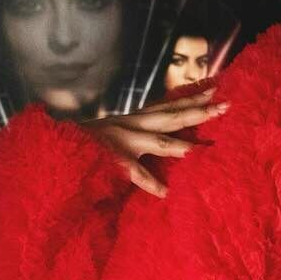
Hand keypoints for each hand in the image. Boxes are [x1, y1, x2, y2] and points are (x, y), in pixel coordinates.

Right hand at [79, 86, 229, 198]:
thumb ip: (141, 132)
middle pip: (173, 116)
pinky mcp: (112, 160)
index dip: (193, 97)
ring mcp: (123, 141)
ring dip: (184, 145)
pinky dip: (150, 183)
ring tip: (205, 149)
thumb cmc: (88, 141)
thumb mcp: (117, 130)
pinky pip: (135, 174)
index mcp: (135, 118)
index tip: (216, 87)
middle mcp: (133, 125)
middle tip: (226, 105)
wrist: (54, 143)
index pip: (170, 105)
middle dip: (200, 111)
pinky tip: (166, 192)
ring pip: (160, 141)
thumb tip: (166, 137)